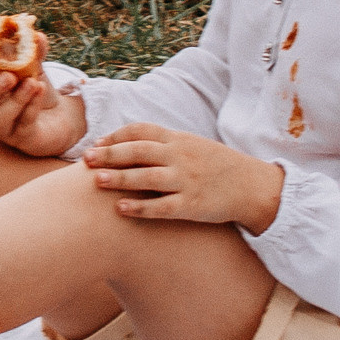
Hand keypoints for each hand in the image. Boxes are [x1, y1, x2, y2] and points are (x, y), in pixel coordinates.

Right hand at [0, 53, 87, 156]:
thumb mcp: (35, 67)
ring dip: (16, 99)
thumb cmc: (38, 89)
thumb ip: (34, 51)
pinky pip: (23, 124)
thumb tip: (36, 35)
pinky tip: (41, 91)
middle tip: (10, 76)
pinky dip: (31, 107)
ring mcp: (5, 128)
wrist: (62, 114)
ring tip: (34, 83)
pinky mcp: (23, 139)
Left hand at [81, 122, 283, 230]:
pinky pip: (162, 207)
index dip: (116, 136)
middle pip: (139, 151)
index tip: (97, 143)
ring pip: (147, 177)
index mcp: (179, 139)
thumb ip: (163, 143)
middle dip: (110, 154)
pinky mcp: (193, 205)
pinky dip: (140, 208)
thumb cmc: (217, 166)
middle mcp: (181, 157)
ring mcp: (187, 181)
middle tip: (86, 158)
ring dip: (119, 178)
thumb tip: (126, 144)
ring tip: (95, 179)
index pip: (141, 130)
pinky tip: (120, 208)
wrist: (253, 186)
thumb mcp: (192, 145)